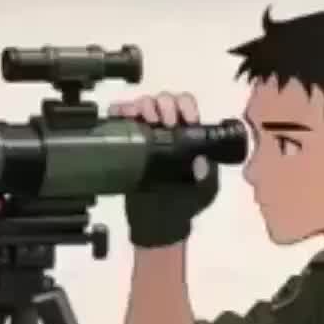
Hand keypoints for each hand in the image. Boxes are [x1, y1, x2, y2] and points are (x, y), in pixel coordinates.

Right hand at [107, 92, 220, 248]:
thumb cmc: (184, 203)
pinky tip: (119, 115)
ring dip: (143, 105)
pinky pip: (118, 118)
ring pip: (142, 104)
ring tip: (144, 119)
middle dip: (165, 105)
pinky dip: (118, 111)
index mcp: (187, 133)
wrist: (158, 223)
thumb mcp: (202, 191)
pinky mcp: (125, 141)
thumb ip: (205, 177)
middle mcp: (165, 127)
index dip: (187, 107)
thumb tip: (201, 161)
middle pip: (164, 100)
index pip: (187, 106)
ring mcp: (144, 132)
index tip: (186, 120)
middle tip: (164, 121)